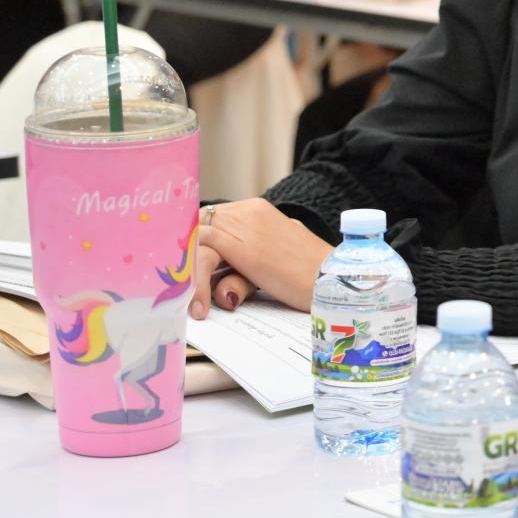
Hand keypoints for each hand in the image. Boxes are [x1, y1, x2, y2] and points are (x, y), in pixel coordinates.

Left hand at [189, 199, 331, 318]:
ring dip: (188, 276)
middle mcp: (248, 211)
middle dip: (185, 262)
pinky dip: (193, 279)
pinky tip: (199, 305)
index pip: (209, 222)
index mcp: (258, 211)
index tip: (184, 273)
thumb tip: (221, 291)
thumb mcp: (272, 269)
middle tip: (180, 292)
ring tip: (192, 306)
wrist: (337, 281)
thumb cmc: (312, 279)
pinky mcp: (242, 246)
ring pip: (195, 241)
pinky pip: (200, 253)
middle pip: (197, 230)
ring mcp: (244, 226)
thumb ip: (243, 272)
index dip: (192, 248)